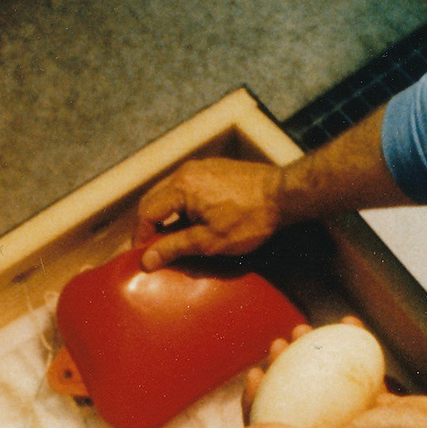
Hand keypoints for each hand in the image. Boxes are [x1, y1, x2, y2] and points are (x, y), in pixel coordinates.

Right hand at [133, 158, 284, 270]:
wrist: (285, 195)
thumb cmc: (250, 220)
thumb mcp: (210, 241)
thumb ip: (175, 247)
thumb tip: (146, 260)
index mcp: (181, 187)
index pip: (146, 212)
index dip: (141, 236)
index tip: (144, 256)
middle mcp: (186, 171)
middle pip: (154, 198)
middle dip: (150, 224)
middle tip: (154, 248)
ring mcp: (201, 167)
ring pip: (170, 191)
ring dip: (166, 214)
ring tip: (174, 237)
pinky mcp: (215, 168)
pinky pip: (187, 186)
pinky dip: (182, 204)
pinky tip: (193, 221)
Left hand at [239, 320, 426, 427]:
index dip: (255, 401)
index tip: (258, 372)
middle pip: (294, 400)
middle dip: (280, 368)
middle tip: (280, 342)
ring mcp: (356, 423)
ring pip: (324, 382)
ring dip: (310, 352)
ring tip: (305, 328)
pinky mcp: (380, 405)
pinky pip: (359, 371)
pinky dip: (352, 347)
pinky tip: (347, 321)